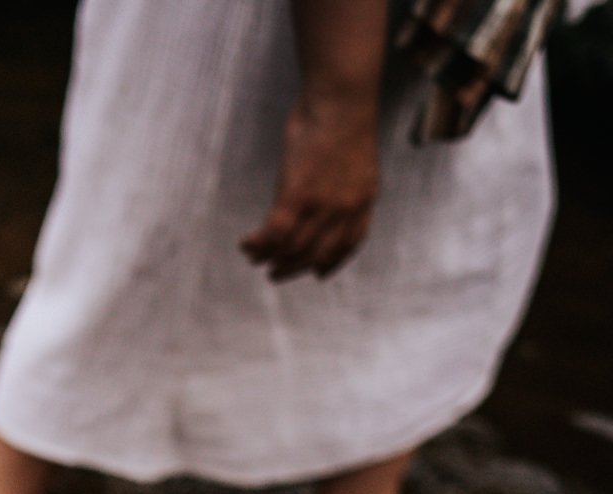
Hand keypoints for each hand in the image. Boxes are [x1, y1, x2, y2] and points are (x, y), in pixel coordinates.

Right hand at [241, 91, 379, 281]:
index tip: (318, 273)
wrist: (341, 100)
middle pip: (318, 252)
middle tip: (276, 273)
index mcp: (364, 198)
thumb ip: (345, 183)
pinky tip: (248, 243)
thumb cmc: (344, 118)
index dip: (332, 262)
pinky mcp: (297, 194)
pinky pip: (274, 232)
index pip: (349, 243)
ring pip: (294, 247)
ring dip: (271, 257)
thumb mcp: (355, 159)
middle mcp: (346, 208)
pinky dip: (259, 243)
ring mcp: (322, 204)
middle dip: (294, 267)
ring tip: (256, 258)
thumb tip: (325, 196)